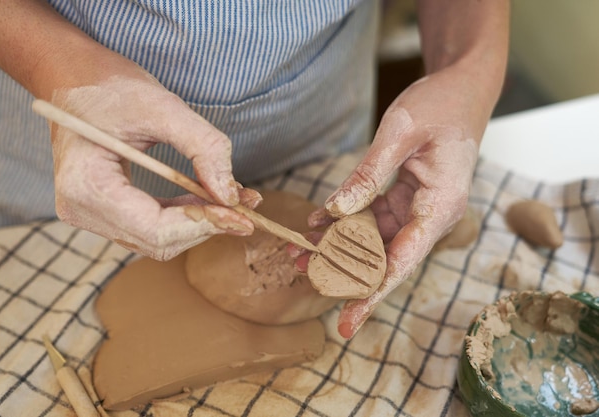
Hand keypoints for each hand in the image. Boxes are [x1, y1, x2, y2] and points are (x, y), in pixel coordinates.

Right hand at [49, 74, 259, 260]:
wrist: (74, 78)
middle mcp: (81, 210)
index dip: (203, 225)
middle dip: (207, 225)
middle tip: (248, 208)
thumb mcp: (163, 107)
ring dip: (200, 223)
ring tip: (238, 203)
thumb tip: (230, 195)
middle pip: (159, 241)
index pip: (155, 230)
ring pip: (159, 239)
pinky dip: (185, 216)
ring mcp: (90, 214)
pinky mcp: (104, 210)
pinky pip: (152, 225)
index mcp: (86, 186)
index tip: (242, 214)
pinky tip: (211, 200)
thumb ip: (203, 148)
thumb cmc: (110, 86)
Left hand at [307, 66, 495, 338]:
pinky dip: (346, 221)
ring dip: (339, 246)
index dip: (371, 294)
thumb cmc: (440, 104)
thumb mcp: (400, 132)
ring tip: (299, 253)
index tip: (347, 322)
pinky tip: (318, 223)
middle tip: (301, 272)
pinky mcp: (407, 198)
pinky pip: (373, 217)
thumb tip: (337, 211)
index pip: (402, 262)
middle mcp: (431, 215)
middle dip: (344, 270)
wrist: (463, 87)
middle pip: (385, 258)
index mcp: (439, 206)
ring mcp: (419, 208)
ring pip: (375, 239)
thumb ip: (368, 174)